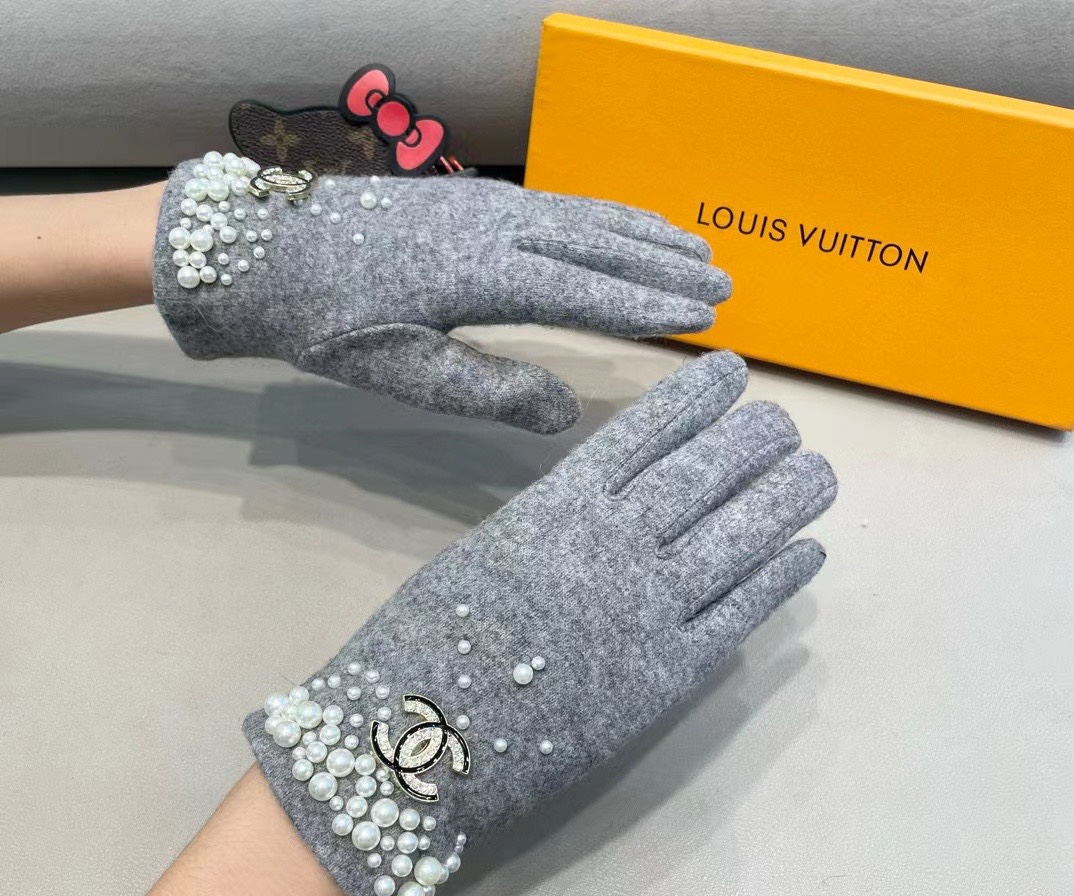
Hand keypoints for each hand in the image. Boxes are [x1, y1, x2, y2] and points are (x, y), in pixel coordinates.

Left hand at [154, 153, 730, 431]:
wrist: (258, 247)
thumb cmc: (325, 318)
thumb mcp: (400, 372)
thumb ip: (488, 392)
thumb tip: (566, 414)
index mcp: (484, 273)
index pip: (587, 290)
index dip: (649, 303)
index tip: (704, 313)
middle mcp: (496, 227)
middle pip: (598, 243)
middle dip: (663, 263)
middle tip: (724, 280)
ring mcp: (483, 205)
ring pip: (581, 215)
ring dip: (641, 232)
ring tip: (694, 246)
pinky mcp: (467, 201)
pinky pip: (554, 206)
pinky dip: (600, 215)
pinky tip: (614, 226)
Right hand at [249, 350, 836, 895]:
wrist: (423, 744)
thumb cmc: (428, 644)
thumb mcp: (484, 556)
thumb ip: (548, 528)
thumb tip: (600, 513)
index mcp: (556, 508)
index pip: (642, 436)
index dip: (693, 401)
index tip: (732, 373)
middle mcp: (614, 546)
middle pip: (702, 477)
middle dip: (751, 441)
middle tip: (786, 422)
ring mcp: (649, 611)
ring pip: (737, 539)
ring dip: (785, 500)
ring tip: (818, 472)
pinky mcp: (669, 676)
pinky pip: (738, 615)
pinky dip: (778, 580)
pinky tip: (806, 553)